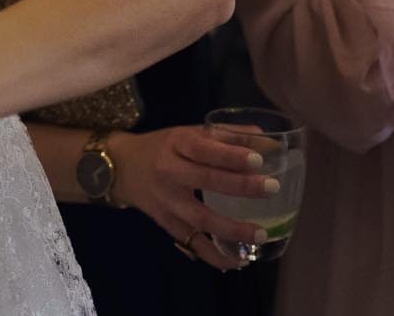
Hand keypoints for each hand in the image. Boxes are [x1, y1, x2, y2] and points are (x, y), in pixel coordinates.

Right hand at [107, 126, 276, 271]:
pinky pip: (192, 243)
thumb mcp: (189, 132)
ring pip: (199, 218)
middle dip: (240, 186)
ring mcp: (166, 202)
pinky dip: (214, 255)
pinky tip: (237, 261)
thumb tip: (269, 140)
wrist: (122, 167)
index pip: (204, 149)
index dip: (230, 155)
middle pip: (205, 181)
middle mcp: (169, 172)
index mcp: (176, 144)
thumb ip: (227, 135)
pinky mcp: (166, 224)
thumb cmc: (164, 146)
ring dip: (231, 229)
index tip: (259, 160)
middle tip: (272, 188)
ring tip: (260, 234)